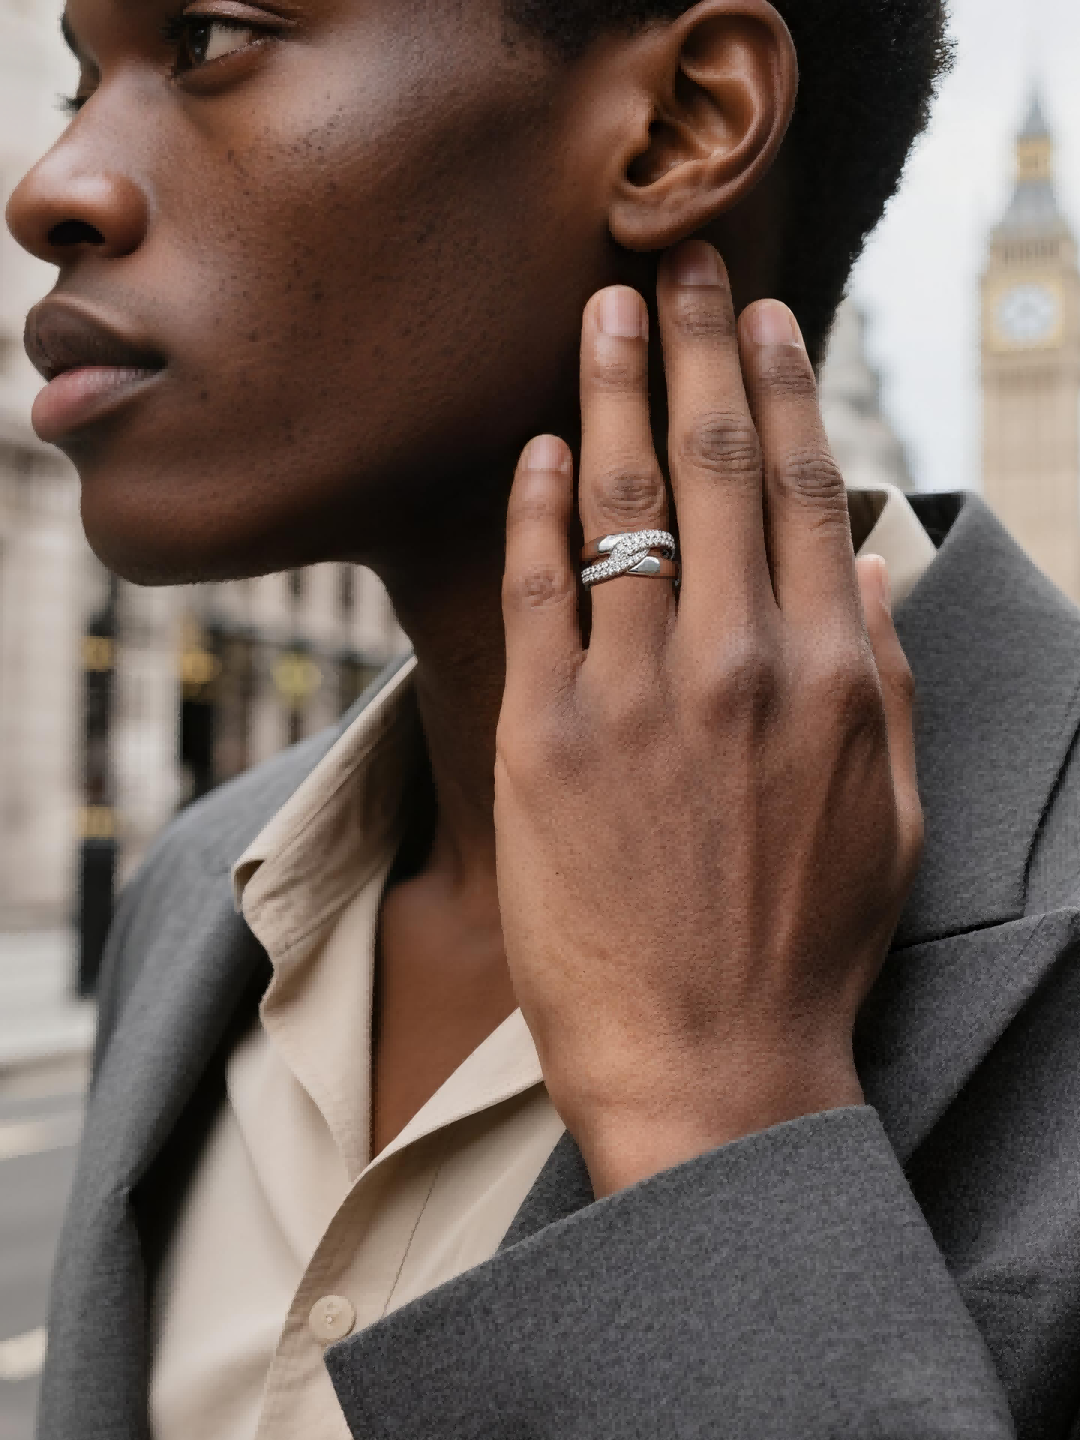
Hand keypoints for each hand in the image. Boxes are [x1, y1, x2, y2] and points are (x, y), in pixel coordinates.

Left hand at [494, 240, 922, 1197]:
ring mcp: (635, 695)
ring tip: (600, 309)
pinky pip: (538, 592)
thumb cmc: (807, 946)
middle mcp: (738, 663)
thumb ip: (885, 678)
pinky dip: (534, 509)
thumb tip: (873, 562)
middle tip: (681, 258)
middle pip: (720, 466)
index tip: (763, 315)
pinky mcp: (545, 739)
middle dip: (698, 346)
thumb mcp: (887, 813)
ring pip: (625, 505)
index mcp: (832, 675)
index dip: (785, 388)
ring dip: (610, 392)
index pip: (810, 491)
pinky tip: (533, 447)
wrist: (709, 1062)